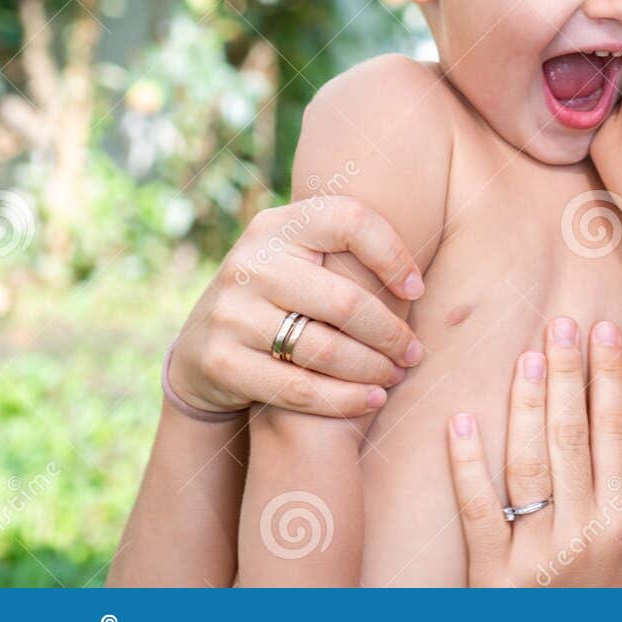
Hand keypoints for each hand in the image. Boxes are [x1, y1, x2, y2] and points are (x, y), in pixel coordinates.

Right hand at [167, 196, 425, 417]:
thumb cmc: (280, 299)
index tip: (417, 289)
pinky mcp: (221, 361)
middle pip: (346, 300)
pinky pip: (299, 388)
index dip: (393, 254)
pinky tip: (372, 400)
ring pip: (326, 349)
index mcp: (277, 226)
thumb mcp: (298, 260)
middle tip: (414, 352)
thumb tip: (421, 271)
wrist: (200, 350)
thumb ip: (343, 252)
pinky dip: (344, 399)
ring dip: (373, 369)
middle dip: (391, 332)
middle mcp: (250, 263)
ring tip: (396, 375)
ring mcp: (231, 312)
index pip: (350, 221)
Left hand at [446, 317, 621, 586]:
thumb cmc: (597, 600)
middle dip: (569, 374)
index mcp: (621, 525)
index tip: (607, 329)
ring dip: (526, 404)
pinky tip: (460, 420)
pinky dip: (467, 463)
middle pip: (573, 438)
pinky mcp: (490, 578)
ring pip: (528, 465)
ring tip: (527, 355)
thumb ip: (619, 488)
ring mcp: (535, 557)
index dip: (611, 378)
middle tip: (563, 321)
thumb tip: (619, 413)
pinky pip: (476, 510)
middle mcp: (584, 537)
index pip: (617, 434)